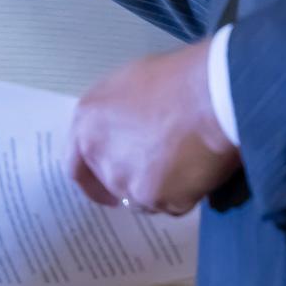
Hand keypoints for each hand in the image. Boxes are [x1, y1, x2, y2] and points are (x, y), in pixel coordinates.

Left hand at [69, 41, 239, 214]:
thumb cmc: (175, 79)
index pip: (76, 167)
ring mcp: (127, 181)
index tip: (106, 189)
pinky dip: (184, 194)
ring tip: (185, 161)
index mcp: (87, 125)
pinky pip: (171, 205)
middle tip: (160, 168)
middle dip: (134, 181)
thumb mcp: (129, 86)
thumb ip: (113, 117)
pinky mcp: (156, 198)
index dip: (92, 180)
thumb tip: (122, 132)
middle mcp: (100, 157)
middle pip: (112, 185)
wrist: (210, 96)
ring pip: (142, 199)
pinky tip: (198, 168)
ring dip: (160, 190)